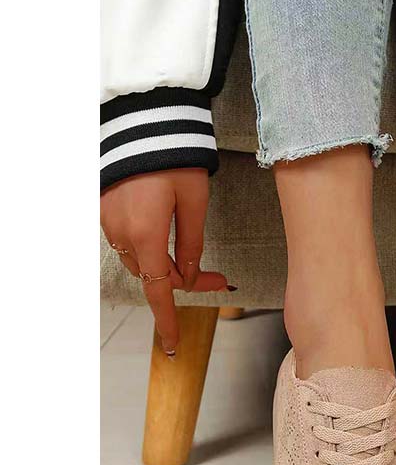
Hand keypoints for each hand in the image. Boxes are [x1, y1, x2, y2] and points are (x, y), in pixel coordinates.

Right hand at [100, 168, 231, 355]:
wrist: (141, 119)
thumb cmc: (174, 158)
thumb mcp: (195, 203)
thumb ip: (193, 245)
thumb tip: (190, 277)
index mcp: (147, 236)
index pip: (159, 291)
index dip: (168, 321)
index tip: (173, 345)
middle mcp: (123, 234)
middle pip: (155, 277)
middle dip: (186, 281)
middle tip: (221, 277)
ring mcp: (110, 222)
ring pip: (143, 262)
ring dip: (169, 265)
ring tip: (201, 260)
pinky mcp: (106, 210)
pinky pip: (130, 242)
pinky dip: (153, 249)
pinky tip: (172, 238)